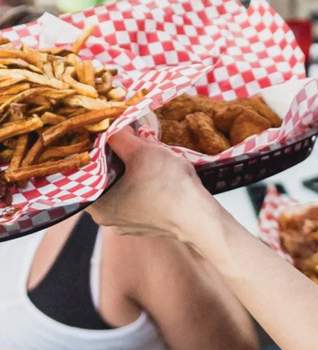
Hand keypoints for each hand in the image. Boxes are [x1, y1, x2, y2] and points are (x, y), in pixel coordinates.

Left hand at [89, 127, 213, 242]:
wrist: (198, 216)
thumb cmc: (168, 185)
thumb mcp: (141, 150)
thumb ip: (120, 136)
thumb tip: (111, 125)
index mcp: (98, 204)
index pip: (87, 172)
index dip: (96, 149)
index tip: (107, 136)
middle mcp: (106, 218)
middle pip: (106, 178)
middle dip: (119, 157)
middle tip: (132, 140)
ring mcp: (126, 223)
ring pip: (123, 187)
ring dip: (133, 169)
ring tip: (148, 153)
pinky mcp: (144, 224)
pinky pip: (137, 197)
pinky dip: (144, 183)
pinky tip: (158, 172)